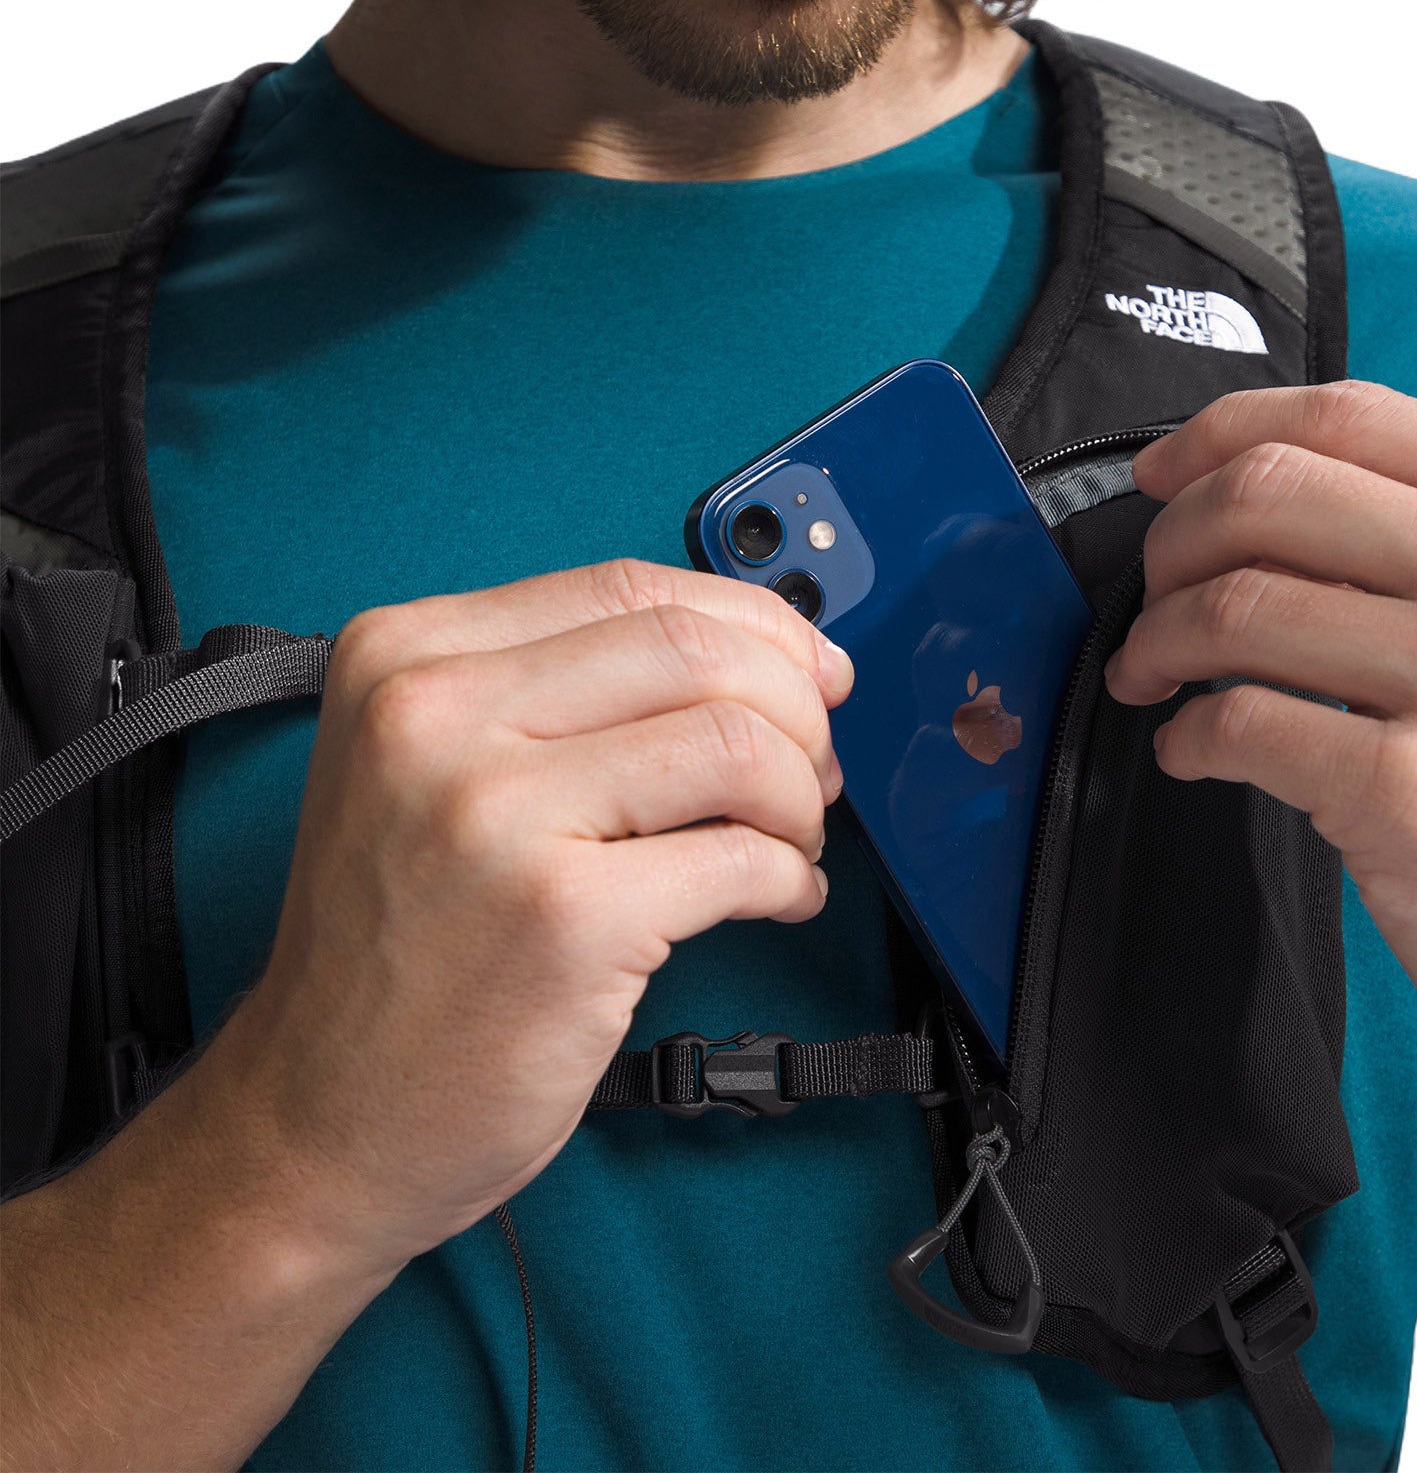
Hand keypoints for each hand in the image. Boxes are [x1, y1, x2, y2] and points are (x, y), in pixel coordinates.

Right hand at [206, 559, 850, 1279]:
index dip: (750, 624)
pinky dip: (793, 877)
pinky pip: (741, 857)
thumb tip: (761, 653)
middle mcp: (434, 714)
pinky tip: (780, 900)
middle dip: (794, 707)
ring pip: (735, 742)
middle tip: (811, 771)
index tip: (806, 672)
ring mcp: (495, 815)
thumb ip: (559, 691)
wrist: (314, 1121)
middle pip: (695, 649)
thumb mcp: (427, 768)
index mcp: (403, 655)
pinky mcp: (564, 919)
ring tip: (790, 843)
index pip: (629, 588)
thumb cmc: (401, 948)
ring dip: (799, 797)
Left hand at [1105, 382, 1416, 1137]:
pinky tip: (1195, 750)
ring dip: (1157, 641)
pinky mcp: (1412, 793)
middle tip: (1154, 594)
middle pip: (1267, 491)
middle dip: (1171, 540)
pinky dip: (1184, 736)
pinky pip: (1236, 724)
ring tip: (1154, 675)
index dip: (1219, 433)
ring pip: (1233, 605)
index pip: (1344, 413)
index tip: (1162, 472)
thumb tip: (1253, 486)